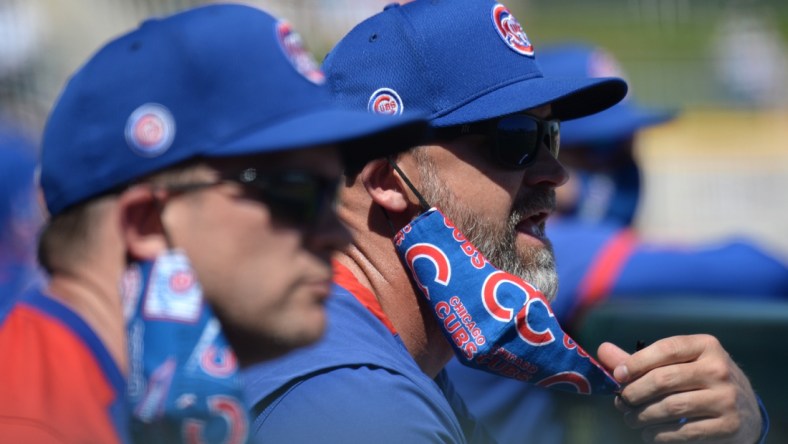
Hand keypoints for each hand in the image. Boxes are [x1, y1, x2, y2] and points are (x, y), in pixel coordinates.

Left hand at [597, 334, 761, 442]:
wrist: (746, 412)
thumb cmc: (700, 381)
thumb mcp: (679, 364)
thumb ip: (640, 359)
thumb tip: (602, 350)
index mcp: (706, 345)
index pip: (665, 350)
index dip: (635, 362)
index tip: (617, 375)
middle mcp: (719, 369)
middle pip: (663, 380)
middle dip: (634, 393)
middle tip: (620, 402)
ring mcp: (726, 398)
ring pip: (670, 407)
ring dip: (642, 416)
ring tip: (630, 419)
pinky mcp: (728, 425)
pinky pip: (683, 432)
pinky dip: (659, 434)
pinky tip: (649, 433)